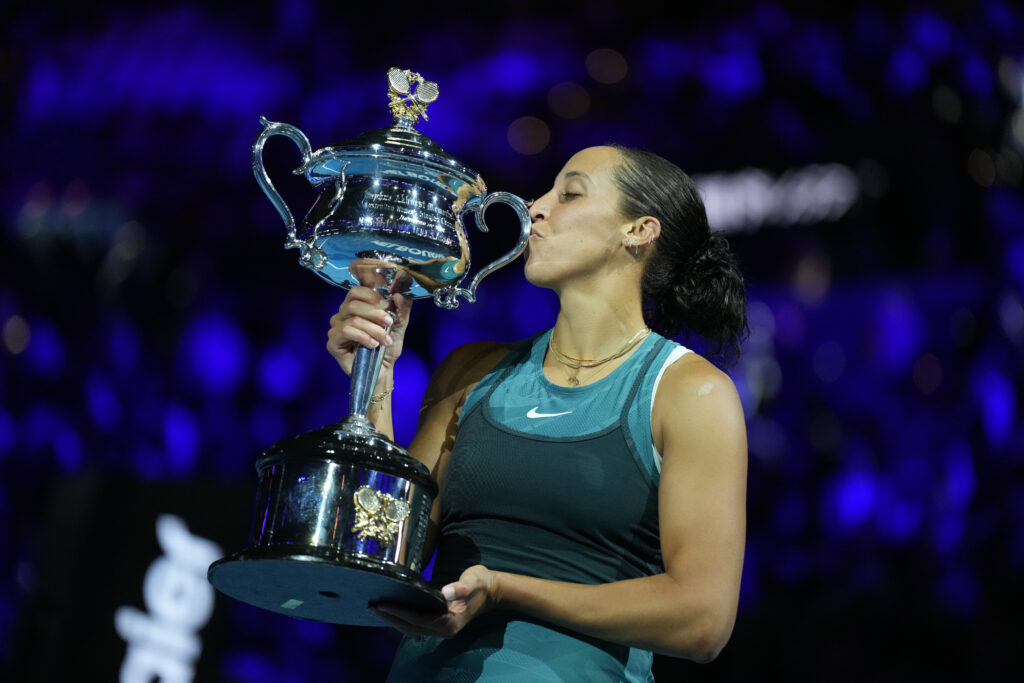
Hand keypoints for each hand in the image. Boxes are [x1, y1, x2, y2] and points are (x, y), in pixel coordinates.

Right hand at [326, 286, 411, 376]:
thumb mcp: (399, 324)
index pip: (357, 289)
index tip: (387, 303)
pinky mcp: (333, 342)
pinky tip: (373, 345)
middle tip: (389, 322)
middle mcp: (344, 313)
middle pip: (354, 302)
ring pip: (352, 318)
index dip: (371, 293)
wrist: (384, 369)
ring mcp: (336, 327)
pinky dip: (363, 337)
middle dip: (375, 312)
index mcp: (357, 305)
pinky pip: (345, 331)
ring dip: (373, 329)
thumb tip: (399, 294)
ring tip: (385, 340)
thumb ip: (402, 308)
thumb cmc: (387, 346)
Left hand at [371, 565, 498, 637]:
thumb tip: (445, 593)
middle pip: (411, 627)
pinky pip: (417, 624)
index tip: (382, 605)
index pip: (419, 619)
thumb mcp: (472, 582)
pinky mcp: (439, 622)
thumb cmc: (481, 584)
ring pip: (412, 628)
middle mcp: (444, 630)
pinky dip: (403, 618)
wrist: (492, 590)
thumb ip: (459, 588)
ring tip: (377, 610)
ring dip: (394, 620)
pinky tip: (393, 611)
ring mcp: (441, 628)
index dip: (399, 613)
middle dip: (391, 619)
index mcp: (450, 622)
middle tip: (372, 607)